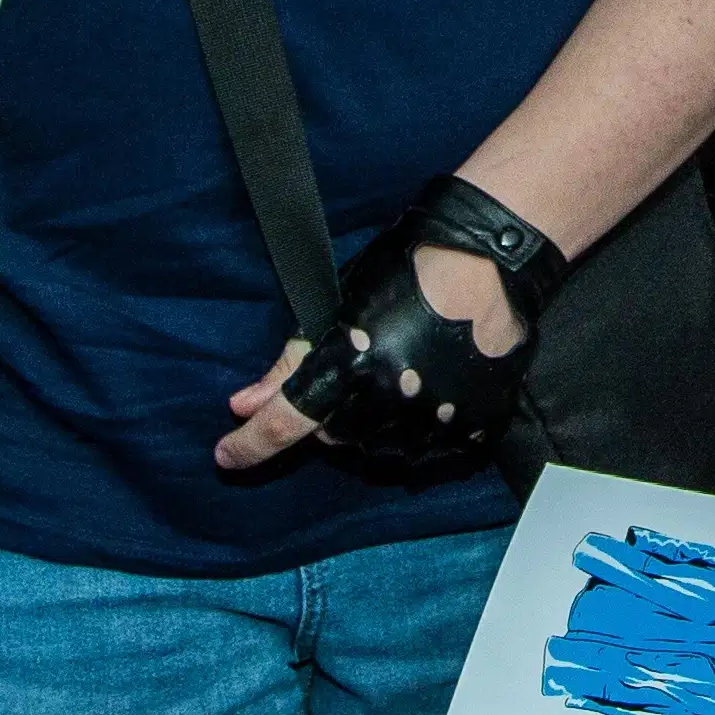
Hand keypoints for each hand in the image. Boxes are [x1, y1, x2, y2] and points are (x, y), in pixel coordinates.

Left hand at [218, 236, 519, 473]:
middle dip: (328, 418)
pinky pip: (432, 451)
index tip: (225, 455)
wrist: (488, 258)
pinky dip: (418, 434)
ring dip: (372, 429)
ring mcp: (437, 414)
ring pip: (382, 451)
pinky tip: (423, 401)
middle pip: (336, 438)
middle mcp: (391, 397)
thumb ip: (291, 362)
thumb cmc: (406, 268)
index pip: (287, 420)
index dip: (251, 443)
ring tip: (388, 387)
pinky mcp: (474, 422)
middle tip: (345, 383)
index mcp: (352, 363)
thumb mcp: (339, 307)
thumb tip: (241, 404)